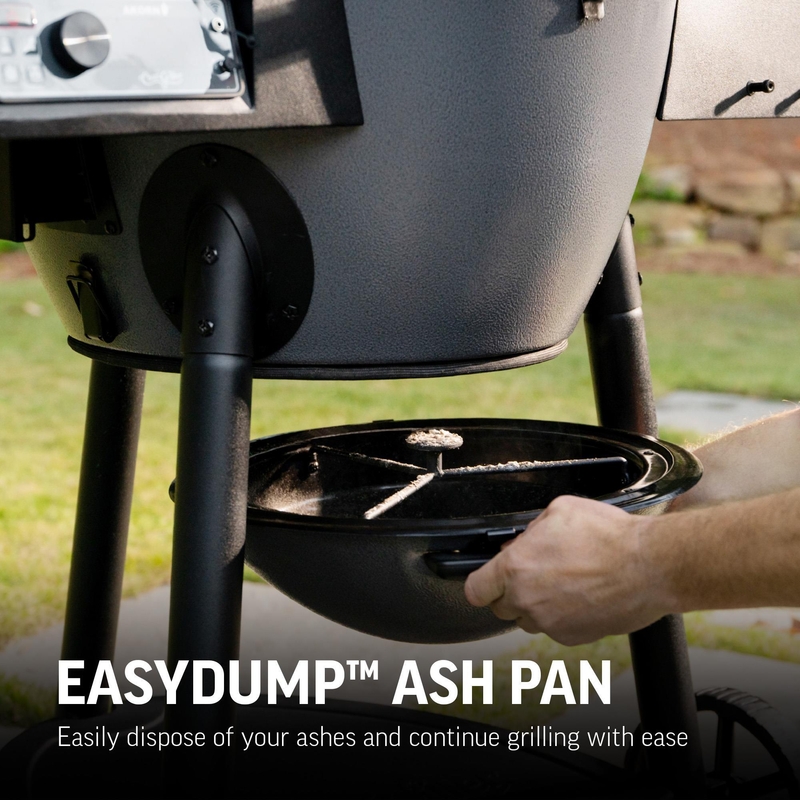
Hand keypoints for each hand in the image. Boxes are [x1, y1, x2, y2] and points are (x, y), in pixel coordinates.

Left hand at [464, 495, 670, 644]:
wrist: (649, 566)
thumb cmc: (609, 537)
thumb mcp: (559, 511)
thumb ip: (530, 529)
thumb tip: (521, 542)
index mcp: (516, 568)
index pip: (475, 589)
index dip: (481, 582)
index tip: (487, 579)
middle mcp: (527, 599)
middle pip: (500, 607)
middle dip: (510, 591)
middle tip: (533, 573)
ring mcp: (550, 622)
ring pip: (527, 619)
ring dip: (536, 604)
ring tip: (562, 583)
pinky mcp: (572, 637)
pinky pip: (554, 628)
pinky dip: (561, 616)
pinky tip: (579, 596)